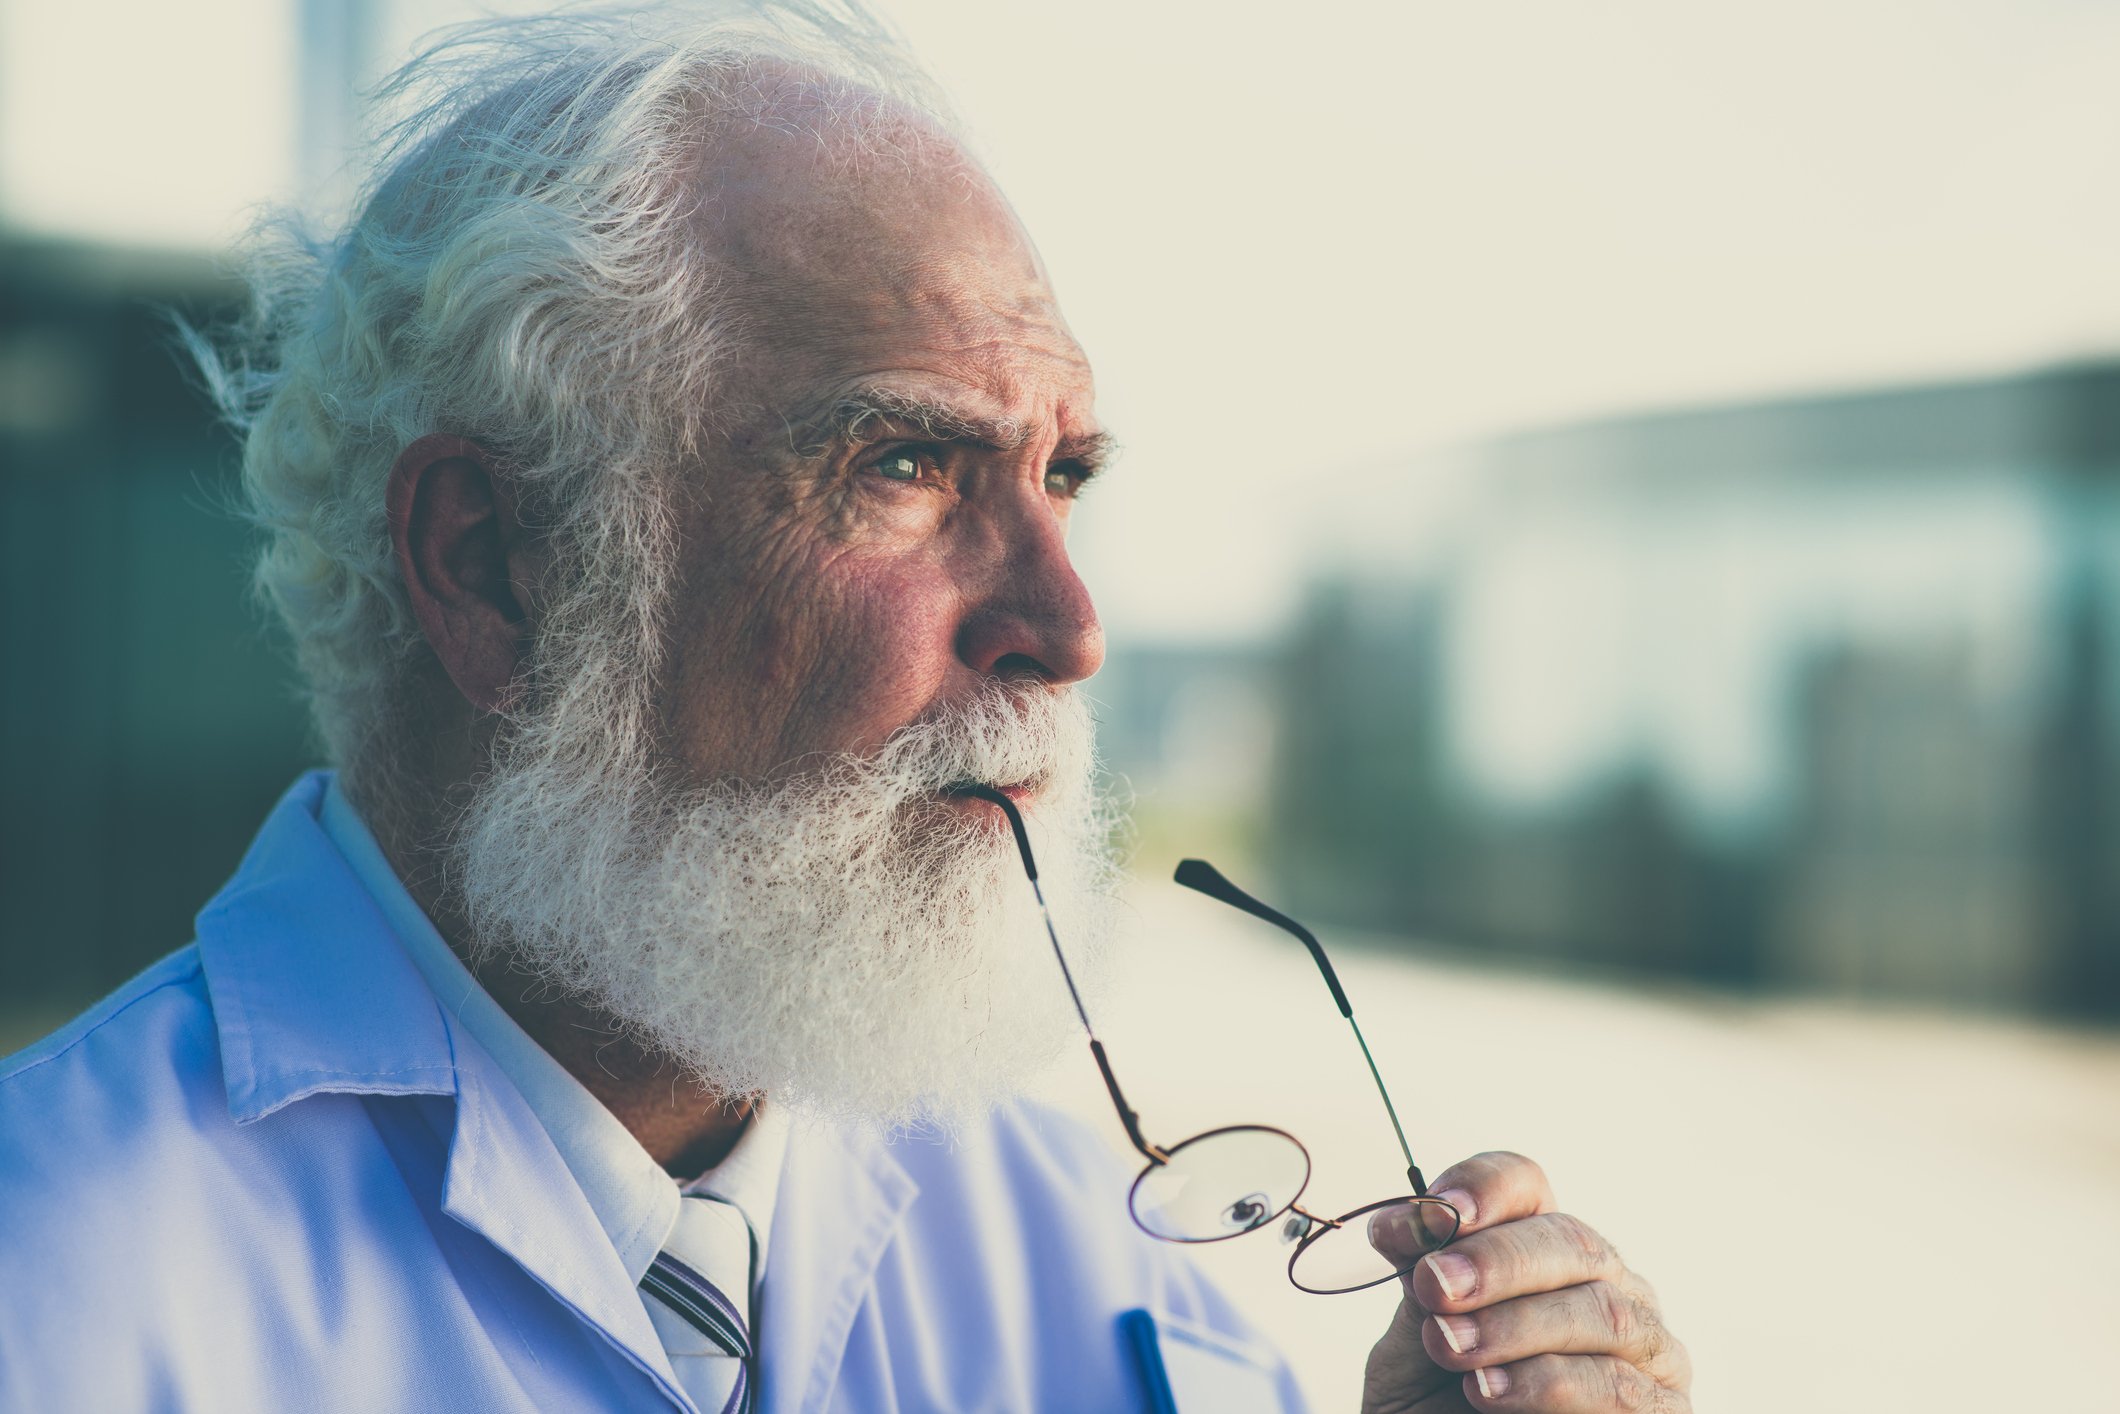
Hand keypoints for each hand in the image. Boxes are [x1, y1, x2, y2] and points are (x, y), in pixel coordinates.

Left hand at [1360, 1152, 1690, 1412]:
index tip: (1434, 1212)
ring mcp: (1647, 1345)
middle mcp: (1606, 1283)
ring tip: (1451, 1347)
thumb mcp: (1417, 1337)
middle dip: (1497, 1261)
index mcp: (1542, 1251)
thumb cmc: (1441, 1404)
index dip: (1484, 1187)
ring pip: (1602, 1311)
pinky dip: (1547, 1383)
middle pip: (1570, 1241)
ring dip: (1516, 1326)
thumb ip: (1423, 1280)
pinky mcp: (1664, 1408)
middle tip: (1436, 1286)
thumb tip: (1411, 1220)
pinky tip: (1488, 1390)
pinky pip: (1617, 1385)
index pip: (1525, 1185)